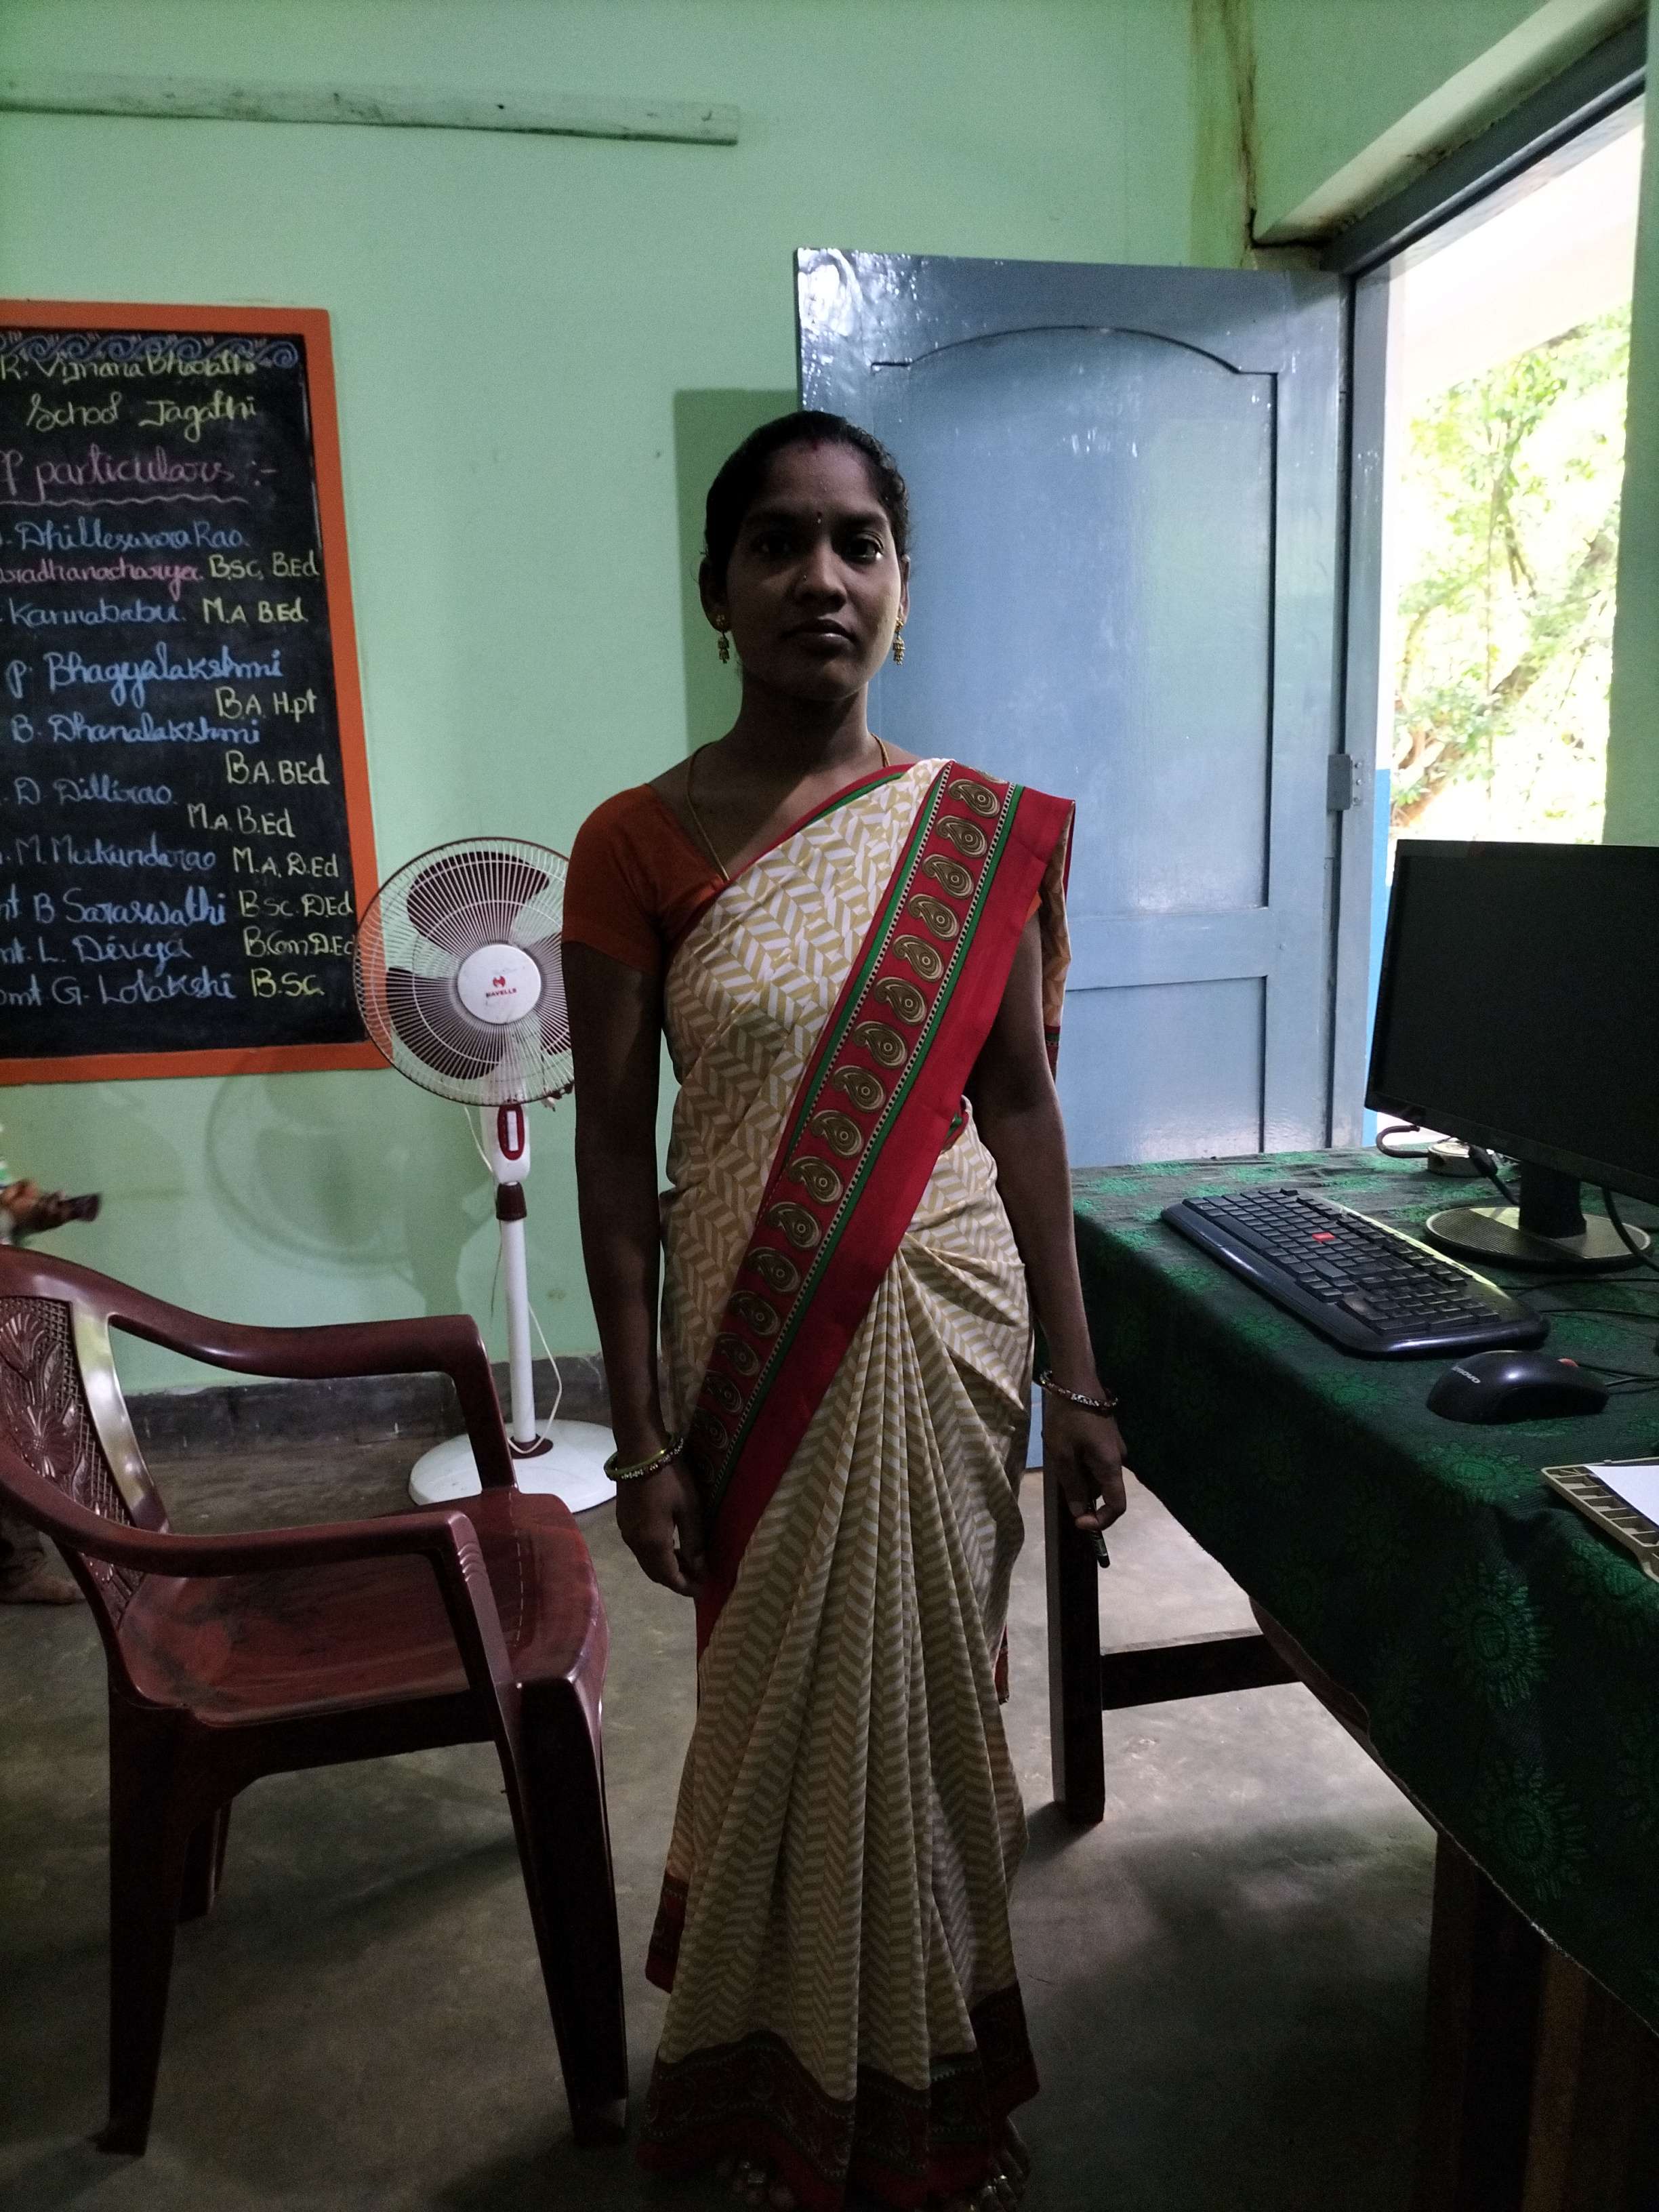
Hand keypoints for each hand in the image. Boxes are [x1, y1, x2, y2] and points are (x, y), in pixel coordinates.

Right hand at [614, 1455, 706, 1595]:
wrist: (640, 1451)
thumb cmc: (670, 1477)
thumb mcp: (690, 1508)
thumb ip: (694, 1540)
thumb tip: (699, 1567)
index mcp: (652, 1543)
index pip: (670, 1577)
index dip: (686, 1587)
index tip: (704, 1590)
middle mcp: (635, 1543)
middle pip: (656, 1573)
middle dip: (677, 1580)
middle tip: (698, 1579)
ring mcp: (626, 1532)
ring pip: (647, 1562)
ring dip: (666, 1568)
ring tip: (689, 1564)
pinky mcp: (624, 1521)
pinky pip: (641, 1549)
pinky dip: (657, 1556)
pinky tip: (671, 1547)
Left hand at [1044, 1399, 1127, 1536]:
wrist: (1075, 1380)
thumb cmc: (1068, 1418)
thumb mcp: (1063, 1455)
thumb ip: (1073, 1486)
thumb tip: (1080, 1512)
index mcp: (1111, 1466)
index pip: (1117, 1506)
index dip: (1101, 1521)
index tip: (1078, 1522)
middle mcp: (1118, 1459)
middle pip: (1105, 1490)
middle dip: (1083, 1493)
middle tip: (1059, 1480)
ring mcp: (1114, 1447)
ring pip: (1098, 1474)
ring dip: (1080, 1475)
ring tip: (1059, 1457)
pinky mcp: (1107, 1437)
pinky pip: (1096, 1460)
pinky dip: (1082, 1463)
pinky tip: (1065, 1447)